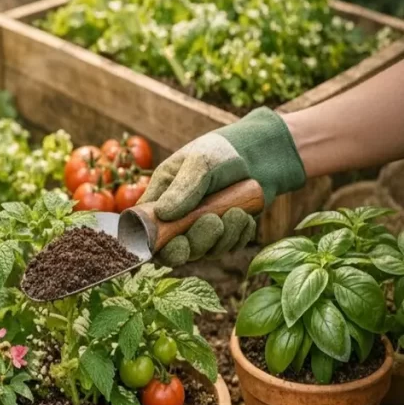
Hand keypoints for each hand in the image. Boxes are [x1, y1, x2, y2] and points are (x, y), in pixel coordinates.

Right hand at [137, 108, 306, 265]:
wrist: (258, 154)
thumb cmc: (220, 152)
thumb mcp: (199, 163)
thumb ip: (181, 189)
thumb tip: (163, 214)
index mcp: (159, 200)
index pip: (145, 233)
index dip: (157, 246)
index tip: (178, 243)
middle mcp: (175, 220)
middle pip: (176, 251)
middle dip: (197, 242)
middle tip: (214, 222)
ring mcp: (199, 230)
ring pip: (205, 252)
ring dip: (223, 237)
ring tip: (237, 212)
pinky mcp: (223, 235)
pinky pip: (228, 248)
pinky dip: (239, 235)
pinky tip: (245, 216)